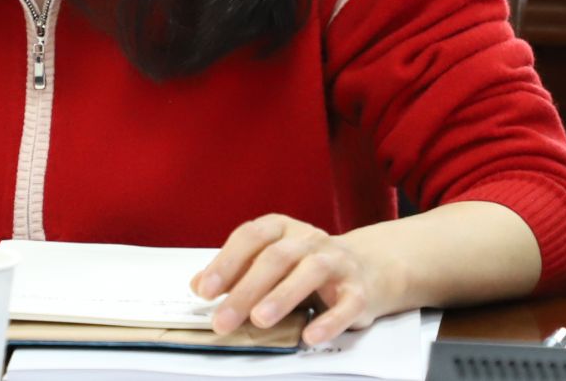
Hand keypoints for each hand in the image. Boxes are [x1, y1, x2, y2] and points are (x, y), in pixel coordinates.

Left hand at [194, 215, 383, 345]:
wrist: (367, 269)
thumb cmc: (305, 267)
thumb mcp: (269, 263)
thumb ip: (235, 272)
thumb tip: (198, 285)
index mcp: (282, 228)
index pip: (250, 237)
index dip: (226, 262)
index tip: (205, 291)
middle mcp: (309, 239)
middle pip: (276, 258)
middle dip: (246, 289)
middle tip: (223, 319)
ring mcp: (337, 262)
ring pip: (310, 272)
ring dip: (283, 296)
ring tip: (260, 320)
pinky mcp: (359, 290)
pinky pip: (346, 304)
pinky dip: (329, 321)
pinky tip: (309, 336)